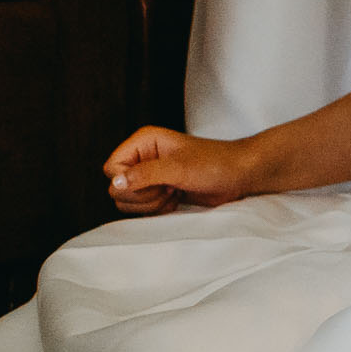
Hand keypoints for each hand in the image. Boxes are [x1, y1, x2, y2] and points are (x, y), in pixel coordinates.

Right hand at [102, 125, 252, 214]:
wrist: (238, 175)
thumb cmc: (215, 164)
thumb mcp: (179, 168)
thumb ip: (146, 174)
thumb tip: (116, 183)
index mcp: (143, 142)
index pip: (111, 168)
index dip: (127, 182)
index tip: (154, 182)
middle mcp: (142, 157)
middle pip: (116, 188)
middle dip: (143, 196)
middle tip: (169, 186)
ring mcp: (149, 175)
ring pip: (127, 201)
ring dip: (151, 204)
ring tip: (174, 191)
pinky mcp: (157, 191)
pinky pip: (142, 208)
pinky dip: (157, 209)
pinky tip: (177, 198)